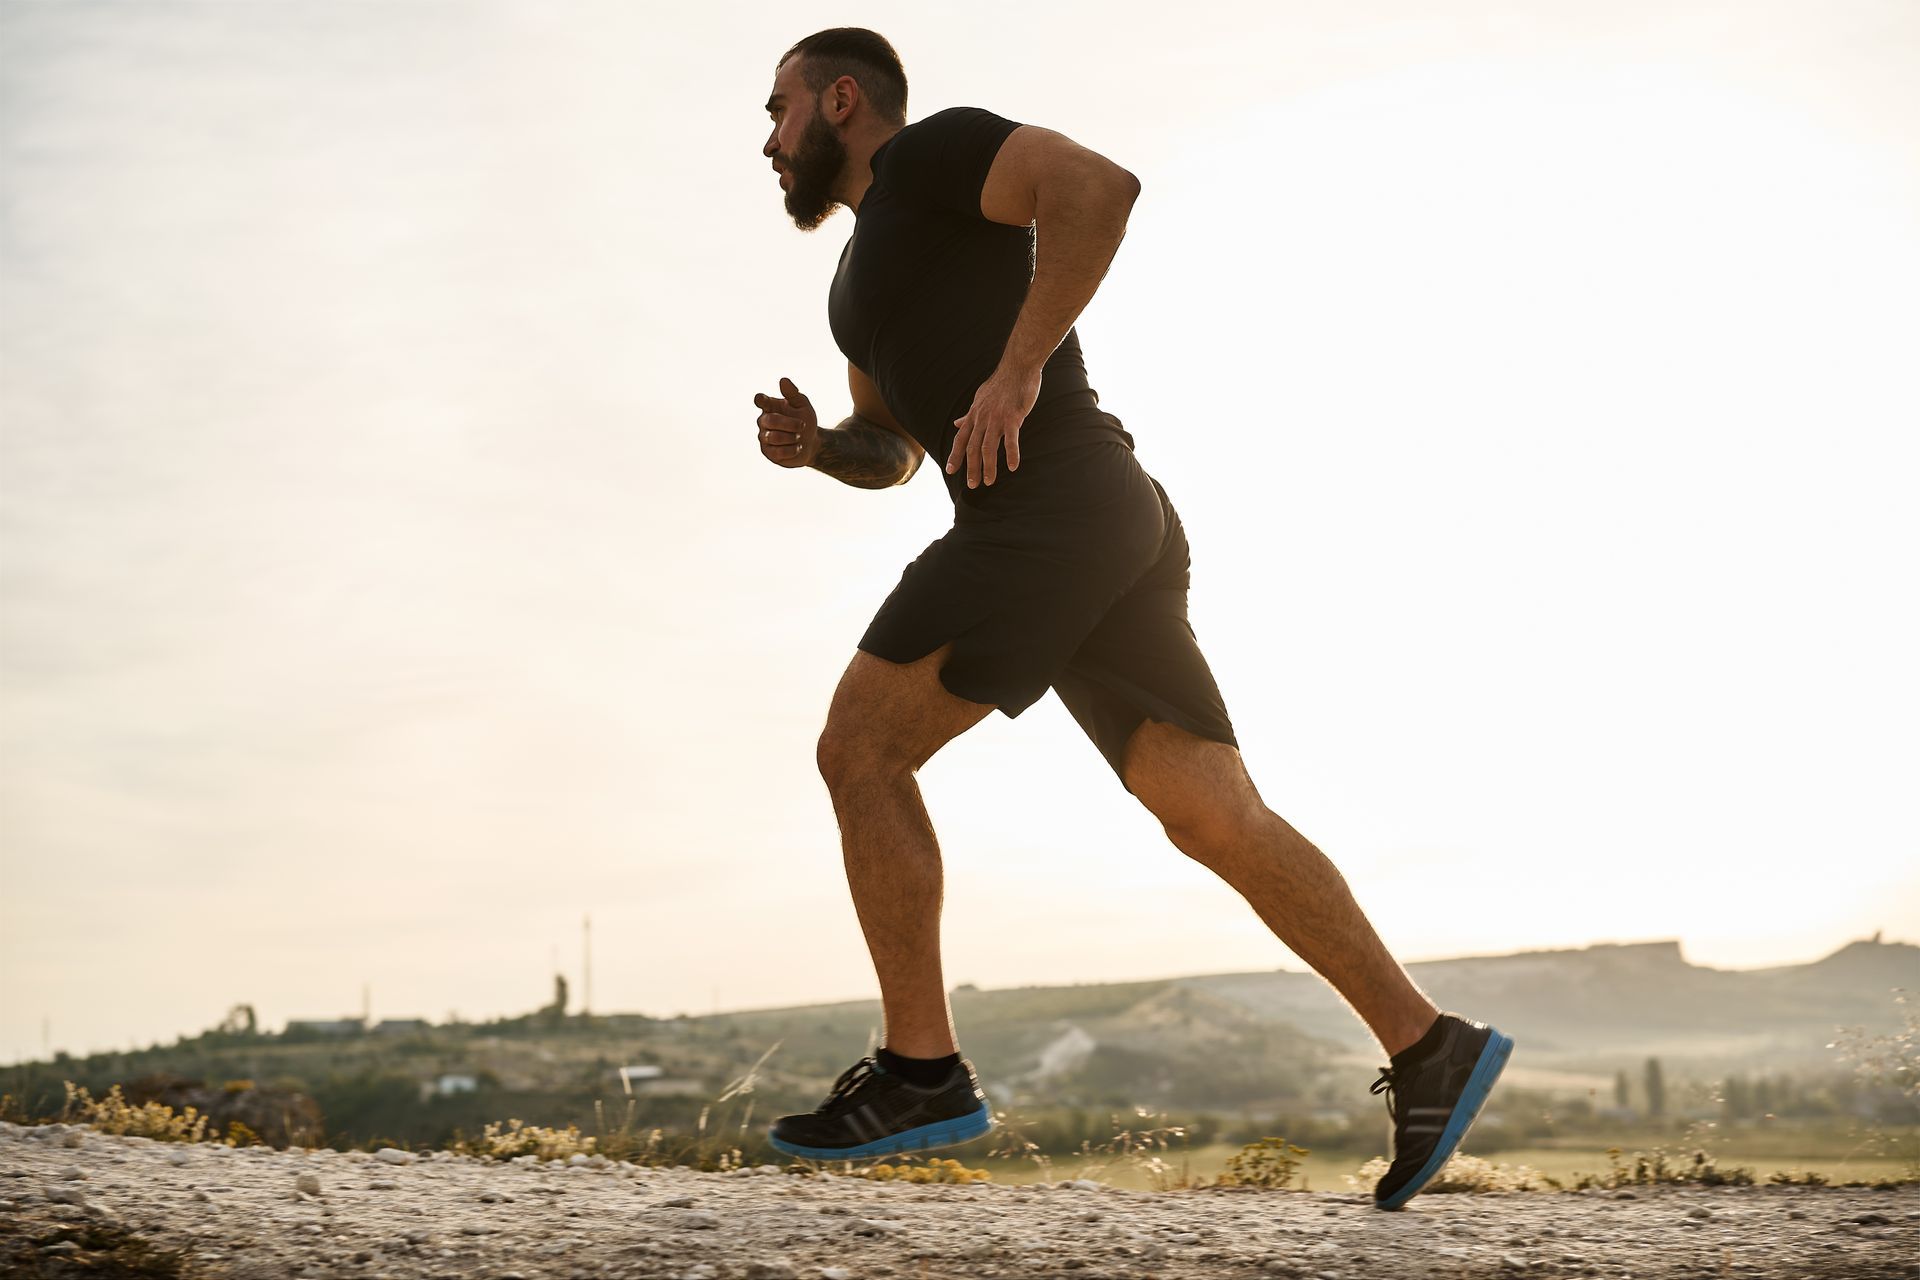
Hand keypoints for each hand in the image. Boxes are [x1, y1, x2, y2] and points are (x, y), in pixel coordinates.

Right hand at [753, 376, 819, 468]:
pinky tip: (798, 447)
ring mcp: (764, 438)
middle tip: (803, 425)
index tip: (761, 399)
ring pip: (774, 438)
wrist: (812, 442)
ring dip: (792, 437)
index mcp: (770, 407)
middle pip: (771, 421)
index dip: (760, 400)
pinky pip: (778, 452)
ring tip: (800, 436)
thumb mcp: (803, 405)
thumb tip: (783, 380)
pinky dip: (792, 449)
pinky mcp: (769, 453)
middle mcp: (764, 422)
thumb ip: (793, 393)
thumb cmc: (804, 420)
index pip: (761, 401)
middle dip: (790, 424)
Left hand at [947, 364, 1041, 487]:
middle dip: (971, 468)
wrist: (1017, 366)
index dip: (955, 455)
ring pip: (989, 447)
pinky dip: (1012, 454)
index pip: (961, 439)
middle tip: (972, 485)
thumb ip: (969, 414)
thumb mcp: (980, 398)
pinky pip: (1011, 439)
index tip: (951, 470)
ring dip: (988, 466)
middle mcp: (982, 418)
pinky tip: (1013, 467)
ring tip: (989, 482)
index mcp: (975, 415)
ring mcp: (997, 418)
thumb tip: (957, 422)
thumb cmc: (1001, 384)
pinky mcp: (1013, 417)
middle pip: (973, 447)